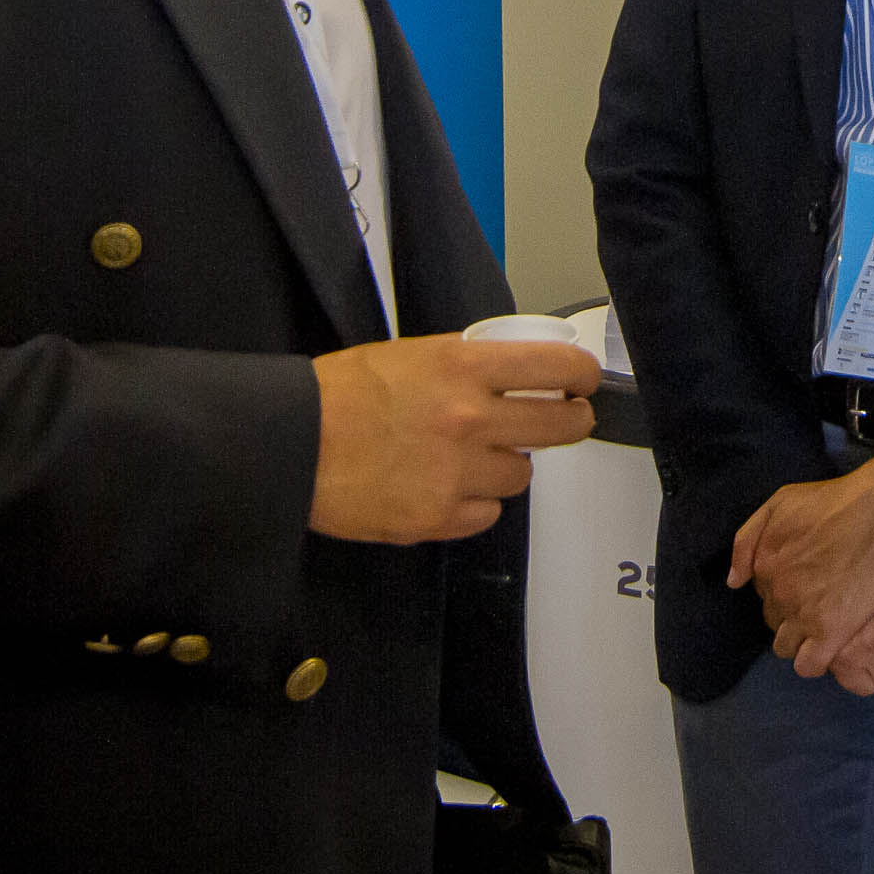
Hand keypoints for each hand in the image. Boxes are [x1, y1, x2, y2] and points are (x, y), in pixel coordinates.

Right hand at [307, 335, 598, 542]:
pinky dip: (472, 504)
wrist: (290, 444)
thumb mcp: (411, 356)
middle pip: (561, 426)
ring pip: (521, 475)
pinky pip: (487, 514)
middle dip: (571, 422)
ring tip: (470, 458)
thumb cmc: (341, 394)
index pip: (555, 368)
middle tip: (566, 420)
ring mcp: (456, 473)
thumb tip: (513, 376)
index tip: (583, 382)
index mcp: (462, 368)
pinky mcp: (438, 518)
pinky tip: (443, 488)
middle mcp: (469, 419)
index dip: (581, 376)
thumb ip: (466, 366)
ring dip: (506, 466)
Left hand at [727, 457, 873, 677]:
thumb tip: (734, 580)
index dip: (784, 588)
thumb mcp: (779, 503)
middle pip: (773, 619)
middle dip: (790, 613)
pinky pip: (807, 665)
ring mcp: (802, 616)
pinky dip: (813, 661)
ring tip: (823, 627)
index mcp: (763, 565)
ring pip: (785, 647)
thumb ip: (748, 539)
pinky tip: (828, 647)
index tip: (805, 582)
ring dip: (799, 639)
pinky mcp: (829, 634)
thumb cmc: (832, 501)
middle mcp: (777, 594)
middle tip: (819, 601)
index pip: (762, 592)